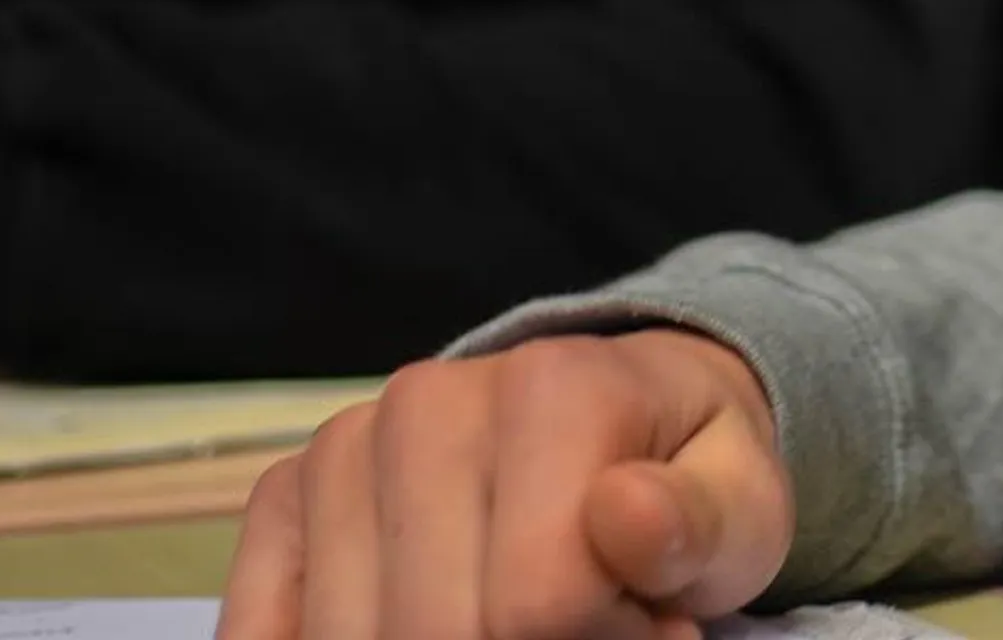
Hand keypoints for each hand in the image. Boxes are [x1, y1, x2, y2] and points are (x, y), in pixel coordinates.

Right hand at [219, 333, 791, 639]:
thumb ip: (700, 524)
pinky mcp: (283, 498)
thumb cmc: (680, 475)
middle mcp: (425, 402)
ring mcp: (341, 448)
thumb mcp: (739, 504)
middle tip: (591, 624)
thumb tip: (627, 514)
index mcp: (549, 387)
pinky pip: (264, 631)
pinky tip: (408, 627)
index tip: (654, 624)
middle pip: (440, 635)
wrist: (617, 415)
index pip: (539, 608)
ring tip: (528, 618)